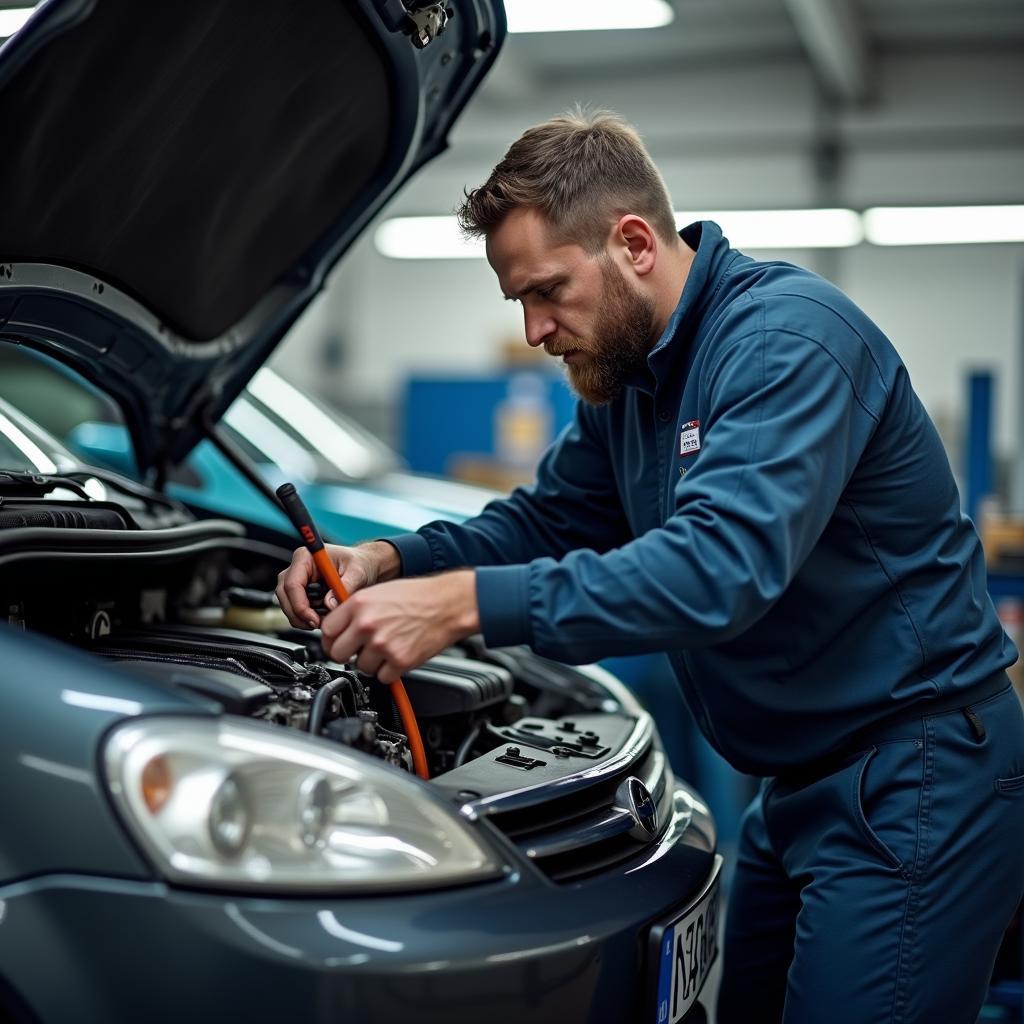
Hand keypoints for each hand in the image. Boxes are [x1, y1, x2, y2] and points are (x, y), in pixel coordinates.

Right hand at [276, 541, 401, 628]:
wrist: (364, 566)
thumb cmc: (360, 563)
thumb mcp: (358, 573)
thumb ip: (345, 586)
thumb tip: (329, 604)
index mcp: (307, 557)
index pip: (293, 584)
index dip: (300, 606)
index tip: (314, 619)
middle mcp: (298, 567)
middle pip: (285, 595)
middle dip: (299, 615)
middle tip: (317, 624)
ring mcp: (297, 579)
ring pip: (287, 604)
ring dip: (301, 618)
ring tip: (323, 621)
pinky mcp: (301, 591)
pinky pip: (294, 608)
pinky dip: (305, 618)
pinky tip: (321, 618)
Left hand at [320, 570, 478, 682]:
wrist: (448, 604)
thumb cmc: (418, 596)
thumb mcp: (378, 592)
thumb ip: (354, 610)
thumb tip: (337, 628)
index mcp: (359, 604)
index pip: (325, 630)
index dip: (331, 638)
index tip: (337, 640)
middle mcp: (367, 624)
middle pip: (337, 653)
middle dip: (347, 653)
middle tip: (360, 649)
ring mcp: (382, 645)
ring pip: (360, 667)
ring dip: (372, 662)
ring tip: (388, 646)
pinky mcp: (399, 661)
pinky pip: (382, 677)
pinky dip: (390, 671)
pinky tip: (398, 654)